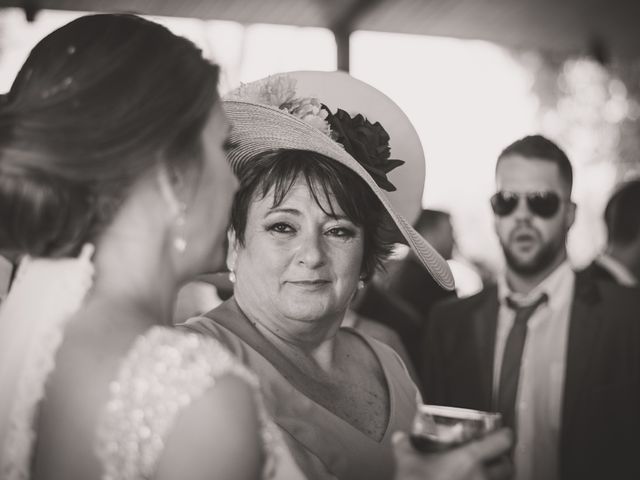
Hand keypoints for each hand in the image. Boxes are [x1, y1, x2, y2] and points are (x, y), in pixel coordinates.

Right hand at [392, 429, 512, 479]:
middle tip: (494, 456)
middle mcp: (481, 478)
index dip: (505, 435)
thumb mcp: (408, 464)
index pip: (501, 442)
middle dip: (503, 461)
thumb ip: (405, 447)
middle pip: (508, 467)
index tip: (503, 432)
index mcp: (469, 459)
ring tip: (481, 473)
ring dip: (494, 477)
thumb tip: (400, 438)